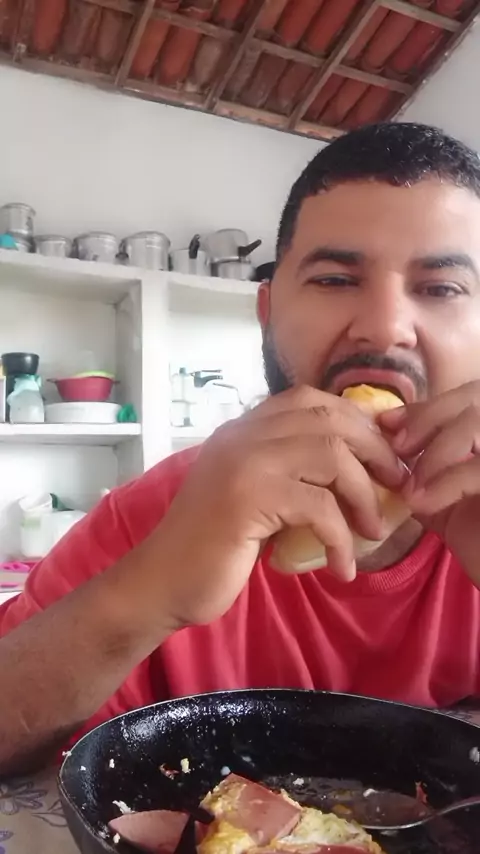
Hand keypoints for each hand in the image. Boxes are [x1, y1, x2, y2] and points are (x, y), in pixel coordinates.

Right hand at [152, 387, 402, 626]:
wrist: (162, 582)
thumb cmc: (212, 545)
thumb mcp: (252, 495)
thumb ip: (286, 471)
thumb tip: (354, 470)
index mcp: (242, 429)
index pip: (310, 399)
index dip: (356, 421)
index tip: (381, 454)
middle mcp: (242, 435)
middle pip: (329, 418)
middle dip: (374, 451)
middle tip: (396, 485)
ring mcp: (244, 462)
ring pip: (331, 456)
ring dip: (364, 495)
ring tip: (374, 529)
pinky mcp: (248, 498)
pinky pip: (319, 507)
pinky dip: (342, 539)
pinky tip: (343, 566)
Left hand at [380, 382, 479, 584]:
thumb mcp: (445, 492)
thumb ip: (424, 461)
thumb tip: (388, 429)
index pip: (472, 394)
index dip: (429, 405)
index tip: (388, 422)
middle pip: (477, 397)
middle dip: (429, 418)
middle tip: (398, 448)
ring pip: (476, 422)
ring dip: (435, 452)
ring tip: (412, 488)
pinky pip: (478, 469)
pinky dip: (445, 482)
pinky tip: (421, 504)